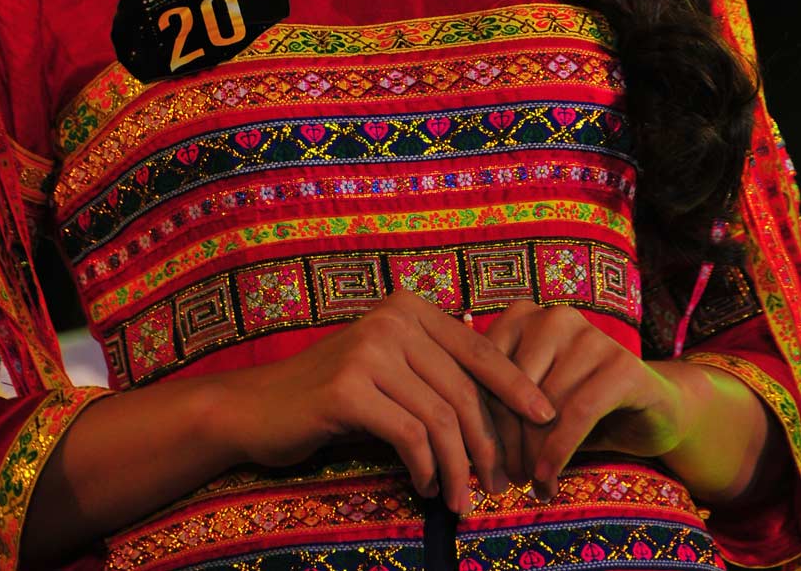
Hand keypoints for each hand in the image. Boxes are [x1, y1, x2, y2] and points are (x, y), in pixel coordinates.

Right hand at [221, 289, 555, 513]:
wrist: (261, 407)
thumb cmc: (332, 394)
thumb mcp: (389, 369)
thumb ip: (434, 373)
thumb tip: (502, 411)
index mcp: (408, 308)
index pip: (479, 350)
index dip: (516, 387)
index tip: (546, 419)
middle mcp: (392, 319)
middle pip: (464, 389)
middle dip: (487, 443)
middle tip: (497, 484)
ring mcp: (369, 350)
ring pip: (441, 417)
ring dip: (458, 467)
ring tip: (462, 499)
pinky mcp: (348, 388)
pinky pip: (409, 436)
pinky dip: (425, 468)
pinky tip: (423, 486)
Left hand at [481, 301, 685, 500]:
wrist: (655, 409)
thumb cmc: (580, 407)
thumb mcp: (533, 404)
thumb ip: (501, 407)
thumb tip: (457, 447)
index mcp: (523, 315)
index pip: (484, 370)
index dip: (478, 420)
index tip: (478, 462)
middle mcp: (555, 316)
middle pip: (511, 387)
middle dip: (506, 441)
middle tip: (505, 480)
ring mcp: (591, 335)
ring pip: (543, 402)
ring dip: (532, 453)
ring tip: (530, 484)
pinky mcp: (622, 363)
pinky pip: (578, 412)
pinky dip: (558, 451)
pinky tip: (548, 479)